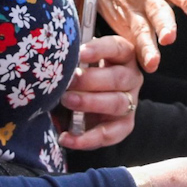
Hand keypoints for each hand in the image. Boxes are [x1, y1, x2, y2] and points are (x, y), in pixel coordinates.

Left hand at [60, 35, 141, 149]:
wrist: (88, 102)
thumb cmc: (82, 74)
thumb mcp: (81, 62)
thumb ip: (73, 58)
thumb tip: (55, 54)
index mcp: (123, 55)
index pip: (116, 48)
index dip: (99, 49)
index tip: (80, 52)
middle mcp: (131, 77)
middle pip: (118, 78)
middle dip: (91, 80)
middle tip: (69, 81)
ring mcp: (130, 102)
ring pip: (117, 103)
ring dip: (90, 103)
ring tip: (67, 101)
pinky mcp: (124, 125)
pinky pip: (109, 134)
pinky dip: (86, 138)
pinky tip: (65, 137)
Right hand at [66, 0, 186, 71]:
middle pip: (157, 10)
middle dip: (163, 24)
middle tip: (169, 38)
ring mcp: (132, 10)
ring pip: (140, 29)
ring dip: (146, 45)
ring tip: (154, 62)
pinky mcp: (121, 26)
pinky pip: (128, 40)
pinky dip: (134, 53)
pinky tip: (142, 67)